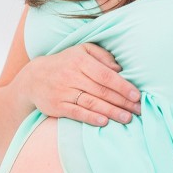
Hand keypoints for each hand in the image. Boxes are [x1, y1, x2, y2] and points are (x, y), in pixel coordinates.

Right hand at [21, 43, 140, 125]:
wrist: (33, 78)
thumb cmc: (64, 63)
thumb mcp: (81, 51)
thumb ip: (102, 56)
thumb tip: (119, 69)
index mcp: (80, 61)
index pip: (105, 75)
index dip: (123, 86)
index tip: (137, 95)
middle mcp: (71, 76)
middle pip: (101, 91)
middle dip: (122, 102)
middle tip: (138, 110)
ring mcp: (63, 92)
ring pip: (91, 103)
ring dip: (111, 112)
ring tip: (127, 118)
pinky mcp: (56, 106)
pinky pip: (76, 112)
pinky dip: (91, 118)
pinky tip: (104, 122)